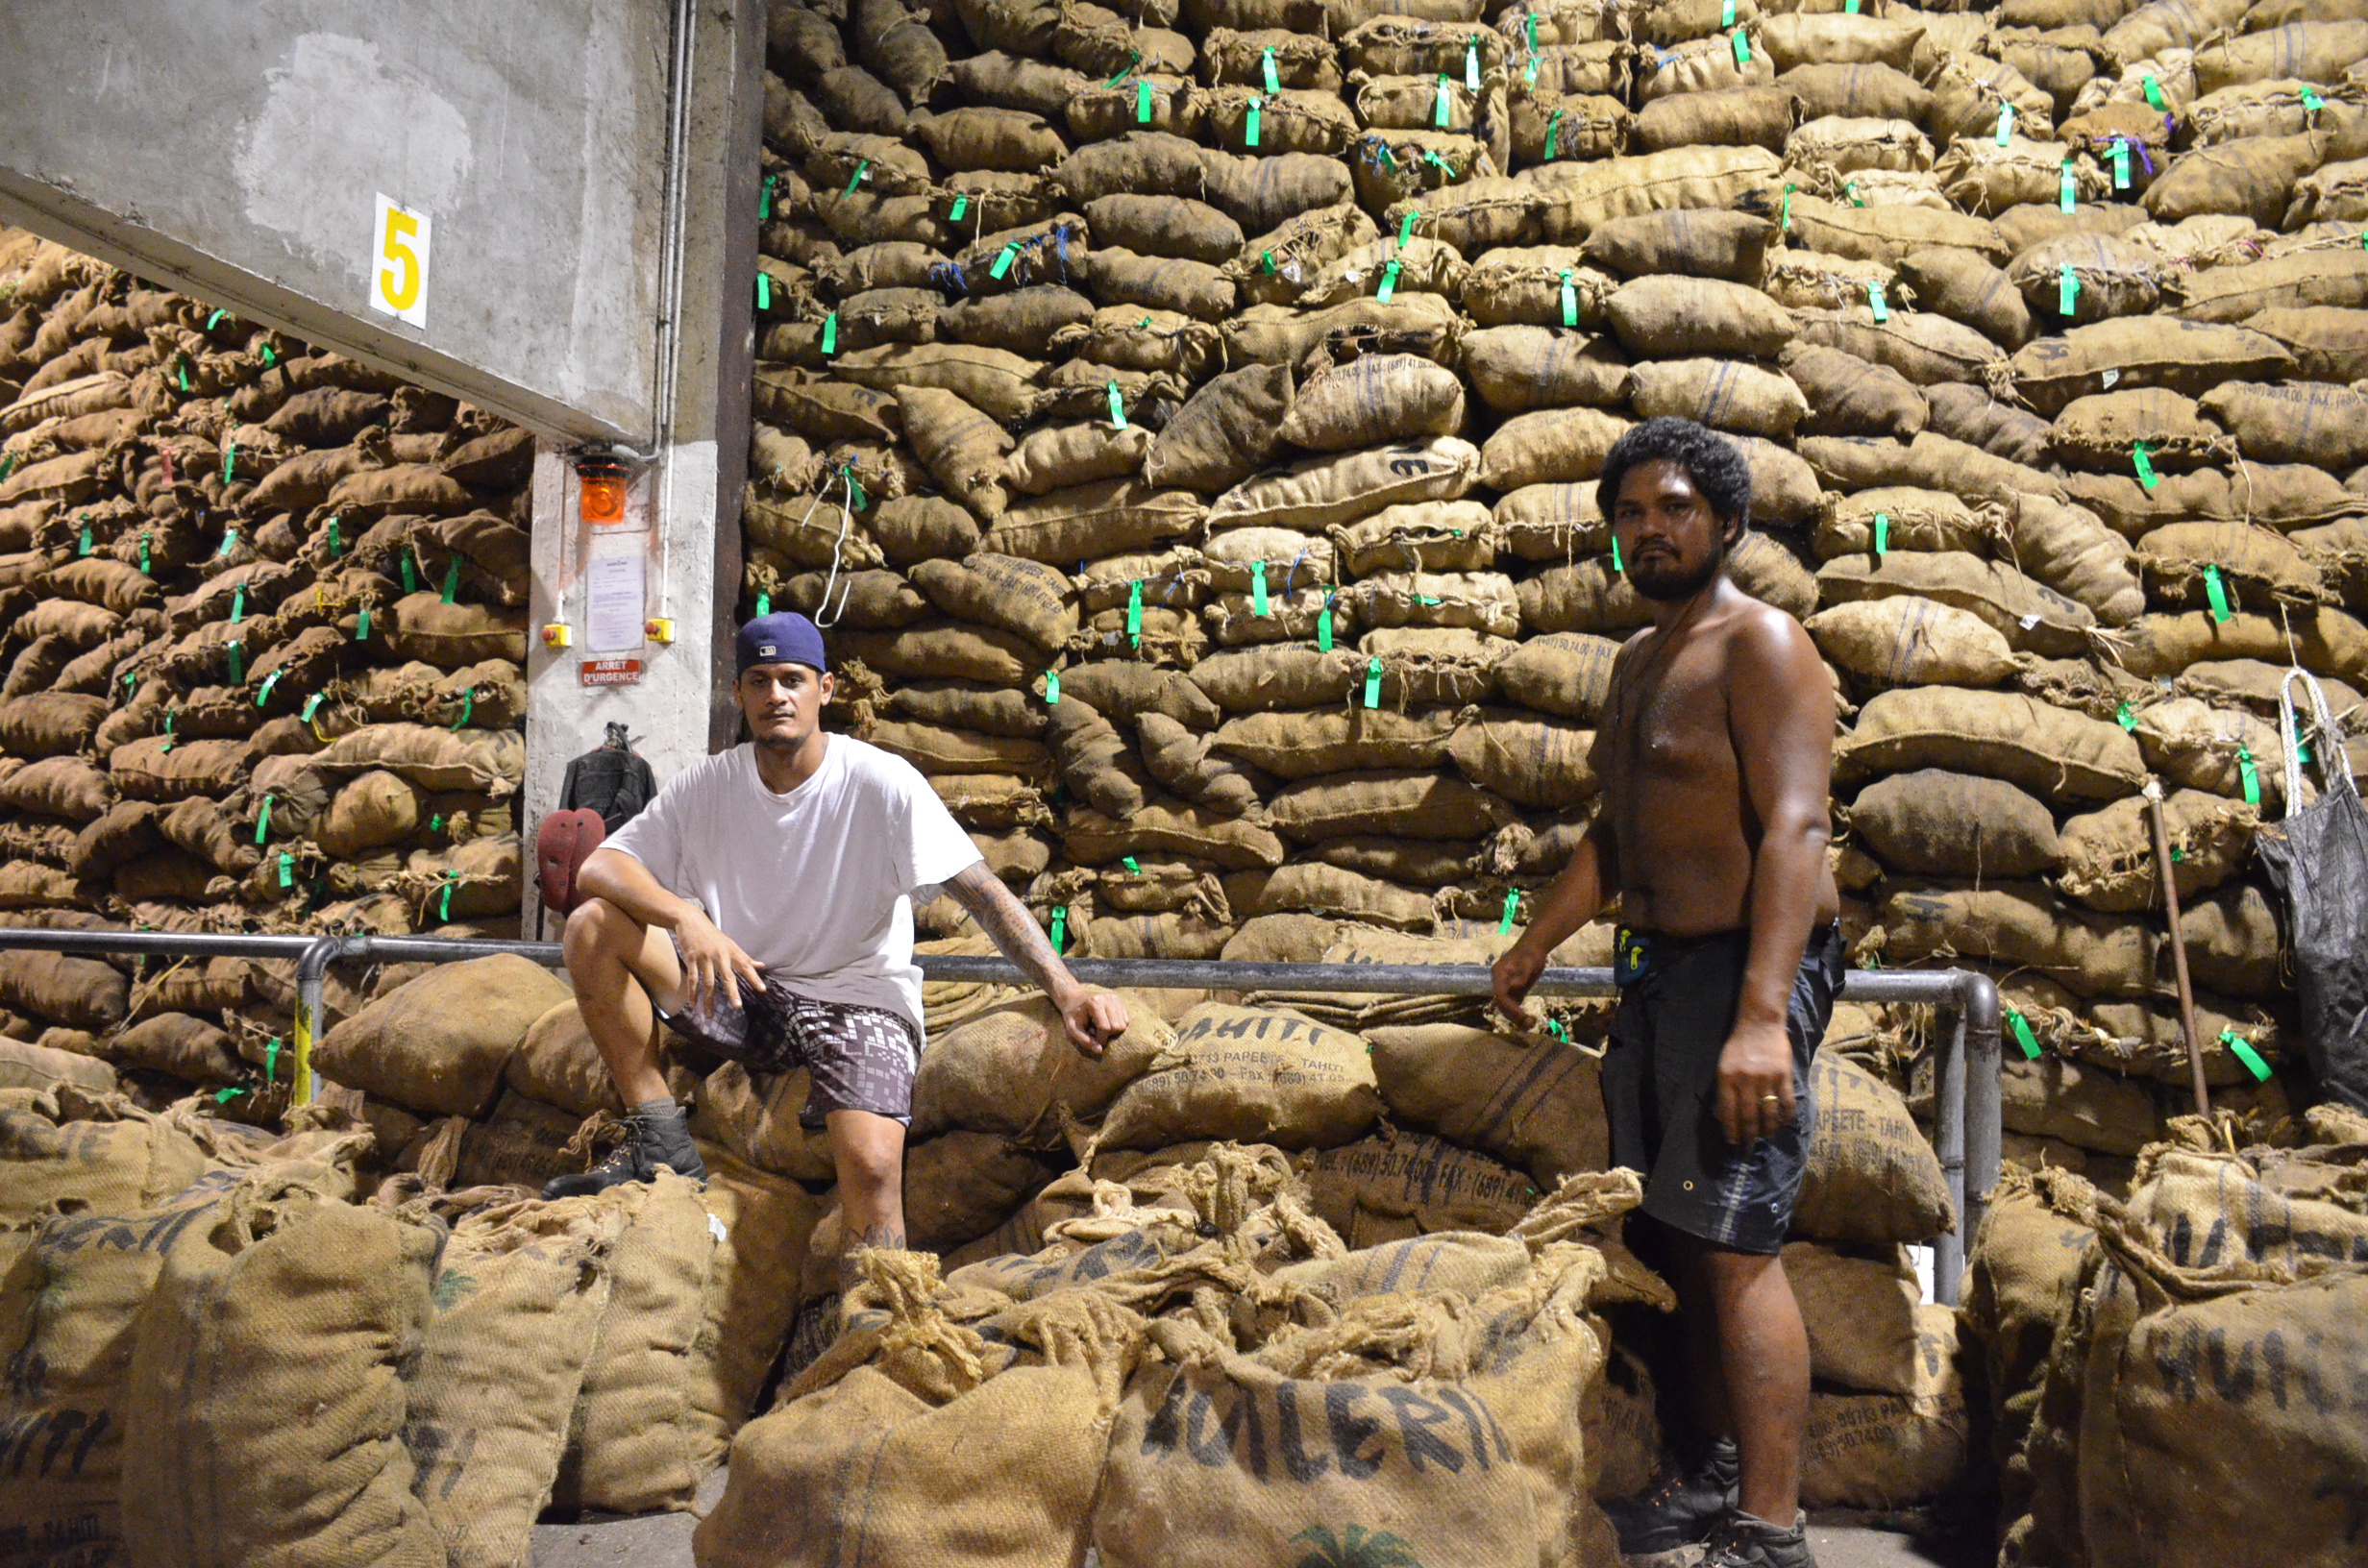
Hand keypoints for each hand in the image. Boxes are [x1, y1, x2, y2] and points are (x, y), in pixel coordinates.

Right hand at [675, 907, 764, 1012]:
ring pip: (708, 982)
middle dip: (732, 992)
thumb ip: (745, 957)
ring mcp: (705, 957)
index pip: (746, 966)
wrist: (691, 920)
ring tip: (710, 1014)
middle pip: (727, 976)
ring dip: (709, 1000)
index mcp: (731, 952)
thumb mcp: (730, 943)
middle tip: (737, 1006)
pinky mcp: (691, 958)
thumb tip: (761, 965)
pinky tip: (694, 1004)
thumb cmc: (713, 934)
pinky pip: (693, 979)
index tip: (762, 990)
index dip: (754, 978)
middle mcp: (720, 955)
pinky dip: (692, 992)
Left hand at [1057, 987, 1128, 1058]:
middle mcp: (1108, 998)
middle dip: (1107, 1034)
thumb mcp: (1072, 1029)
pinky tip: (1106, 1021)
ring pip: (1123, 1024)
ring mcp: (1115, 998)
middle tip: (1095, 1031)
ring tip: (1100, 1026)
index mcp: (1095, 1003)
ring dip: (1113, 1031)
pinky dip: (1117, 1025)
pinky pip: (1126, 1020)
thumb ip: (1084, 1040)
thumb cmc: (1073, 1015)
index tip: (1093, 1040)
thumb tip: (1099, 1050)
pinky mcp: (1119, 1000)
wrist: (1074, 998)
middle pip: (1117, 1026)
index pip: (1105, 1028)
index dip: (1100, 1039)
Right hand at [1491, 941, 1545, 1030]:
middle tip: (1529, 1023)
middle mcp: (1500, 983)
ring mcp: (1507, 988)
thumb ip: (1521, 975)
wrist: (1534, 948)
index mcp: (1499, 974)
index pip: (1500, 994)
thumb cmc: (1531, 953)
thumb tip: (1514, 986)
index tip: (1521, 1015)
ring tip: (1531, 1024)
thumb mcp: (1529, 962)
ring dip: (1517, 1018)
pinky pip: (1514, 1006)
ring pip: (1507, 1008)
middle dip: (1514, 1015)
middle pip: (1502, 1004)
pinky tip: (1530, 1021)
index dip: (1509, 1006)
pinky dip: (1520, 1015)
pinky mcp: (1514, 992)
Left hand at [1716, 1020, 1795, 1145]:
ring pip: (1768, 1113)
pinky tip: (1784, 1123)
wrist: (1760, 1024)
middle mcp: (1745, 1080)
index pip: (1728, 1111)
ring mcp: (1766, 1078)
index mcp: (1727, 1078)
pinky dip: (1786, 1116)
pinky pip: (1787, 1102)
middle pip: (1748, 1115)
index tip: (1733, 1141)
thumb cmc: (1738, 1047)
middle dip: (1748, 1134)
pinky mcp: (1784, 1075)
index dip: (1730, 1130)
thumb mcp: (1723, 1066)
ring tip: (1765, 1136)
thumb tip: (1723, 1117)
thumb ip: (1724, 1090)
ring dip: (1767, 1129)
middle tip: (1749, 1143)